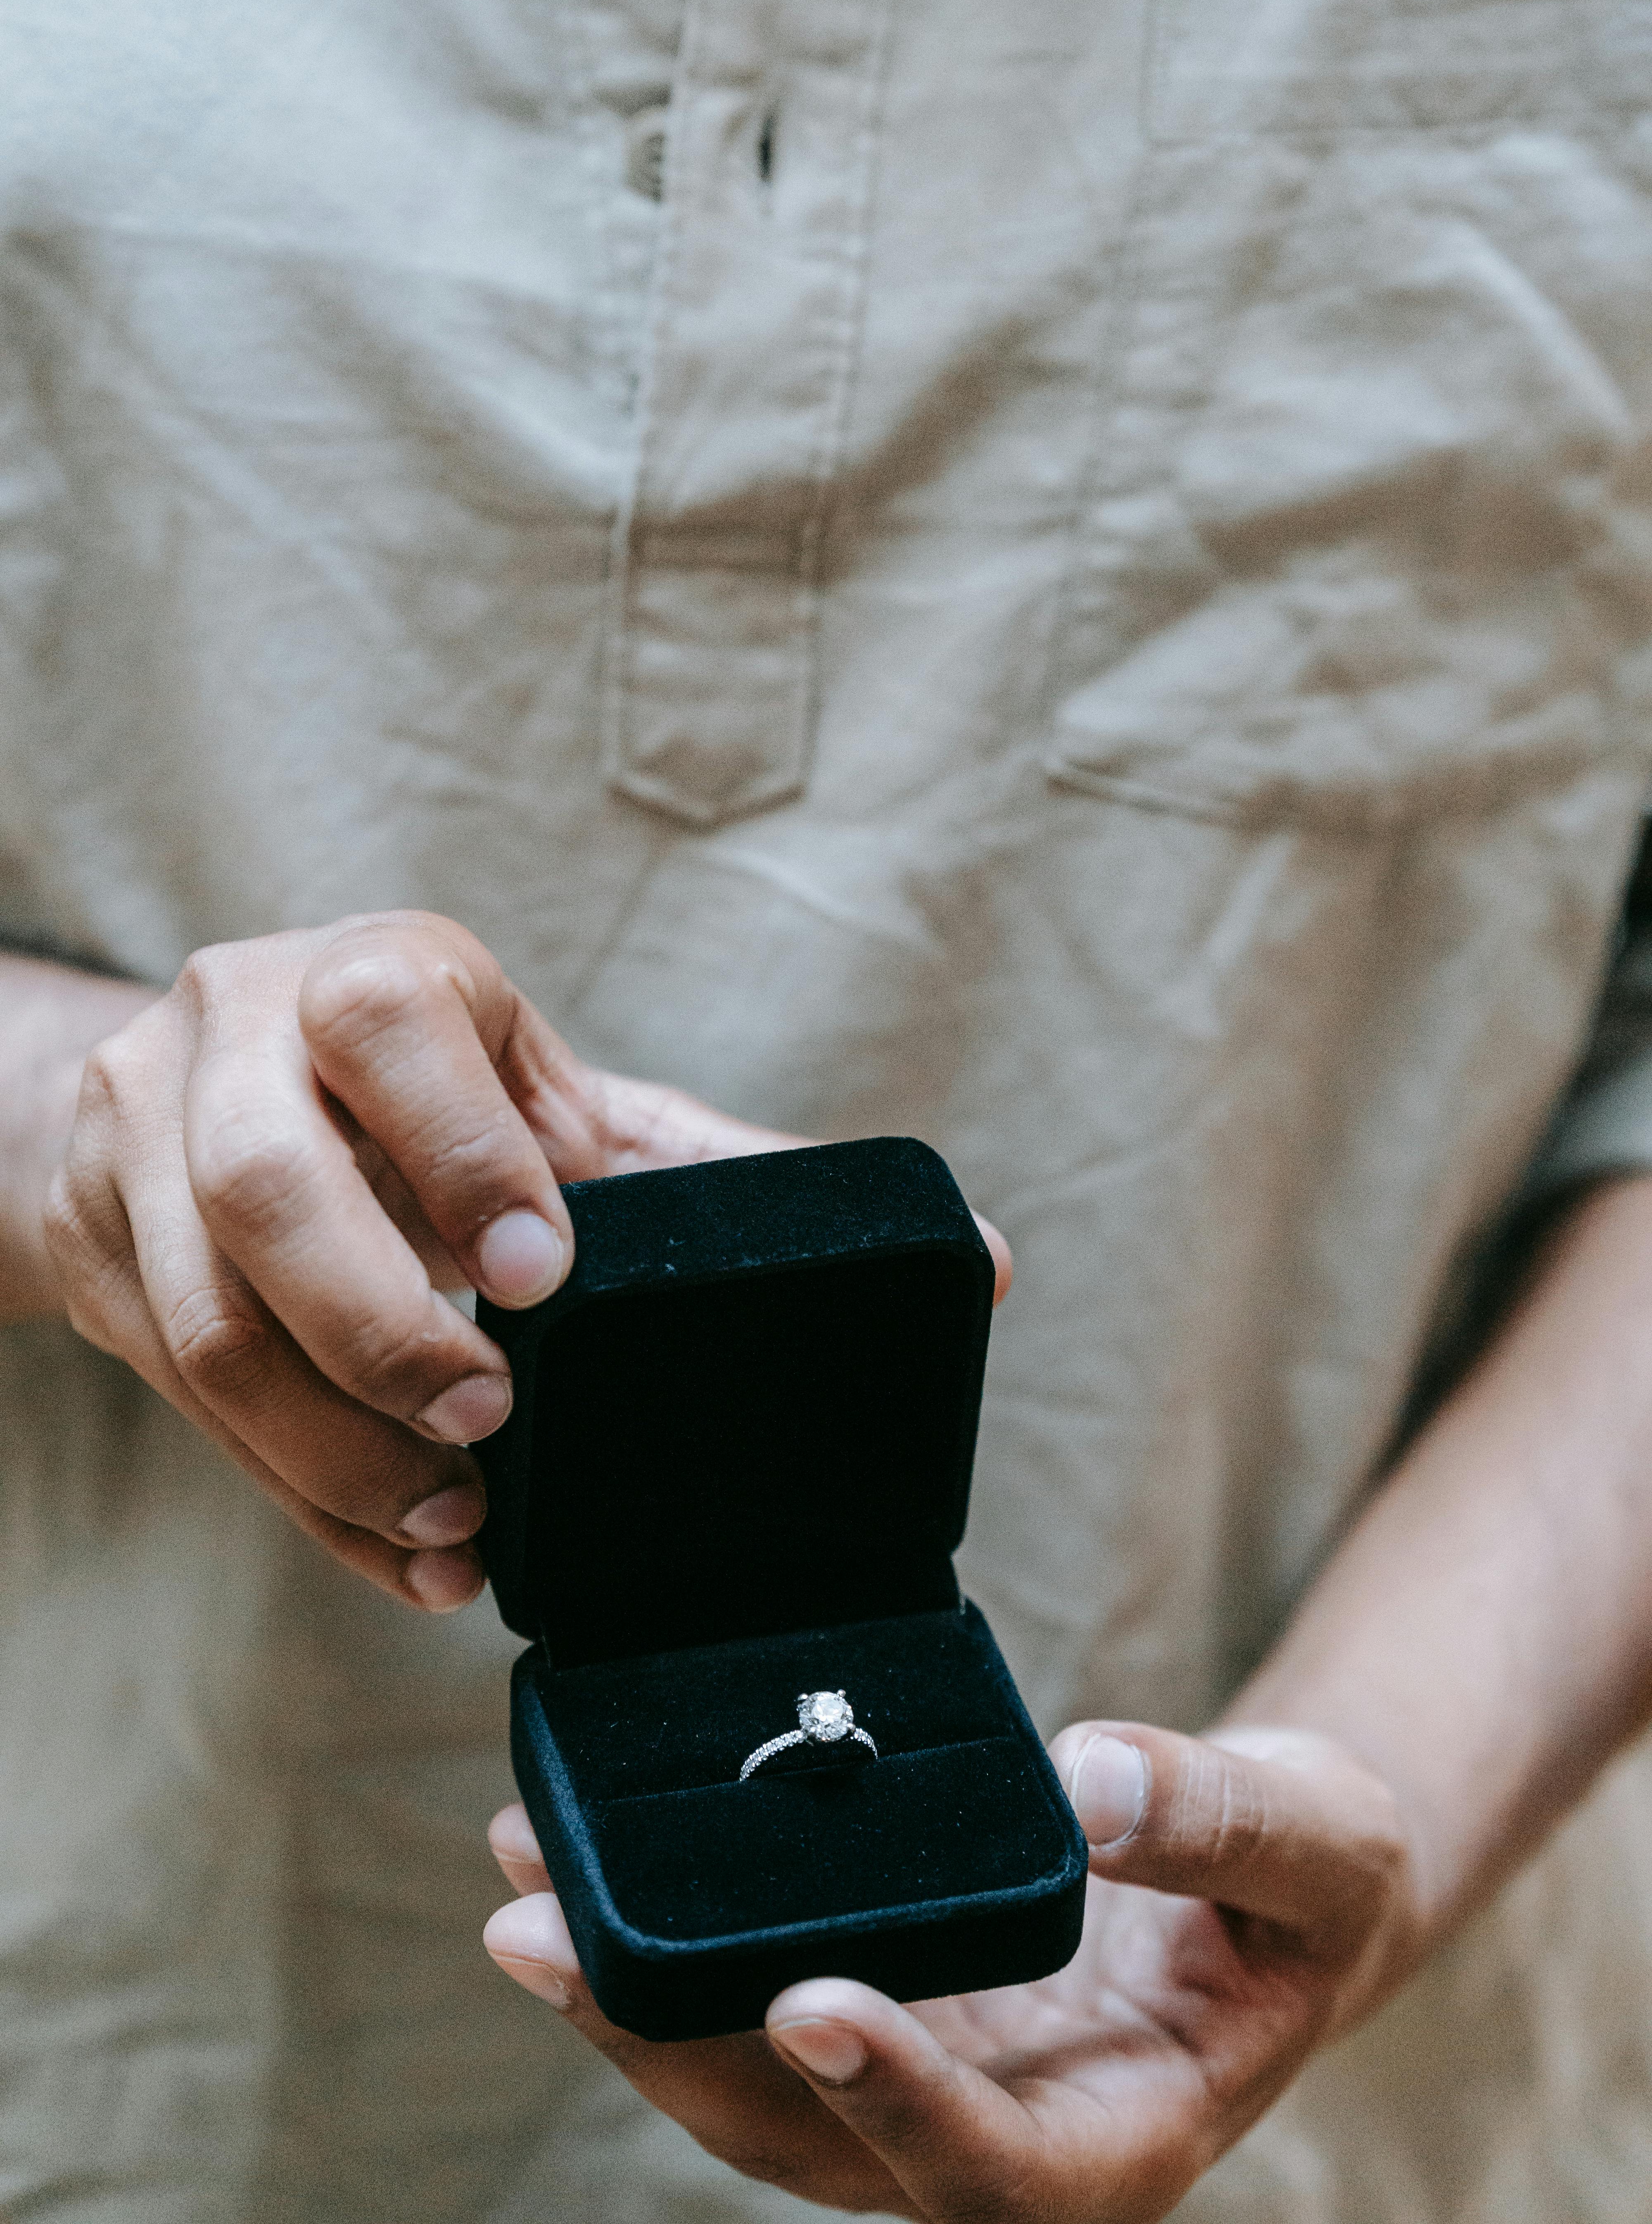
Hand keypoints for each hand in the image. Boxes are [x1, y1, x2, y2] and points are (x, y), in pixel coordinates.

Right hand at [40, 911, 833, 1608]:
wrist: (211, 1084)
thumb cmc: (431, 1093)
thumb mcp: (559, 1099)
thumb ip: (718, 1173)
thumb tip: (983, 1258)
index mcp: (365, 974)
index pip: (385, 1027)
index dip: (464, 1154)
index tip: (544, 1276)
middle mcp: (229, 1032)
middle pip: (266, 1184)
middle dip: (380, 1324)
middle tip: (488, 1422)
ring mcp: (139, 1142)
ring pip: (207, 1320)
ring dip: (333, 1447)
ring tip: (452, 1524)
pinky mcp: (101, 1251)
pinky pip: (182, 1403)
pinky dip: (299, 1495)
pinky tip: (401, 1550)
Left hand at [482, 1722, 1414, 2220]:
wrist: (1270, 1881)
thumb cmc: (1312, 1878)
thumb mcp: (1319, 1838)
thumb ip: (1221, 1819)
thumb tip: (1096, 1781)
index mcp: (1119, 2138)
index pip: (991, 2167)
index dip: (899, 2099)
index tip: (807, 2005)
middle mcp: (1001, 2139)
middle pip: (816, 2138)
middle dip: (678, 2049)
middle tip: (545, 1937)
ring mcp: (932, 2081)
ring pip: (756, 2084)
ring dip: (635, 1999)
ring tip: (525, 1889)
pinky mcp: (894, 2008)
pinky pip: (761, 1998)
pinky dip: (670, 1943)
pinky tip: (581, 1866)